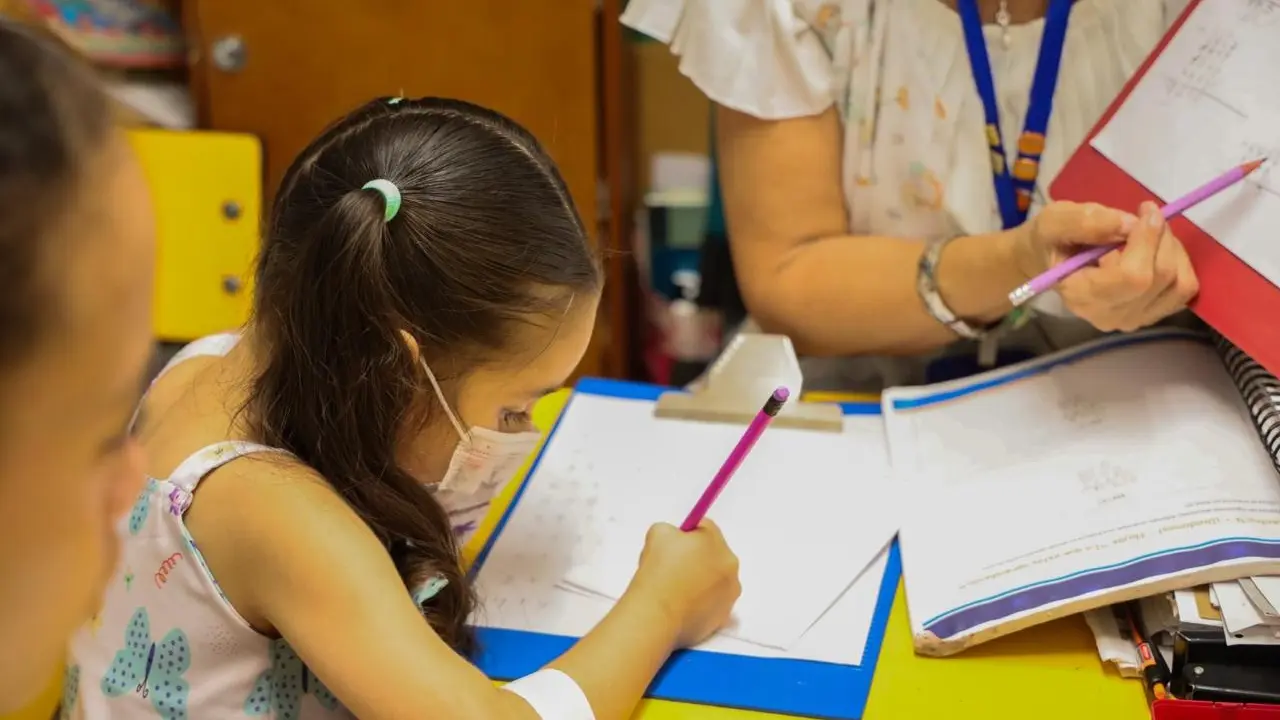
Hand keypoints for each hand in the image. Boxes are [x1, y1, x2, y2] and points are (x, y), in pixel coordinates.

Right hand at [627, 520, 740, 647]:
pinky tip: (682, 605)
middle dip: (697, 558)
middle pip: (714, 555)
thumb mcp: (658, 532)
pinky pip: (712, 603)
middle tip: (673, 568)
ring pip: (715, 580)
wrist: (656, 614)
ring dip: (701, 580)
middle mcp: (730, 567)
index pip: (705, 529)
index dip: (688, 534)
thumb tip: (676, 540)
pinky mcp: (723, 617)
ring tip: (676, 589)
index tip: (674, 545)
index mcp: (717, 543)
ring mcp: (730, 594)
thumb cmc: (657, 571)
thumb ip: (672, 531)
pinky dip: (701, 602)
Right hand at [1015, 200, 1199, 331]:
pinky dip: (1180, 263)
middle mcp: (1110, 316)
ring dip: (1173, 249)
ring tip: (1150, 233)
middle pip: (1161, 277)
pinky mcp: (1151, 315)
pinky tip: (1157, 251)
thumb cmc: (1051, 242)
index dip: (1147, 240)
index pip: (1133, 277)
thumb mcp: (1054, 221)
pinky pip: (1185, 290)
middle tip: (1146, 214)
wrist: (1051, 264)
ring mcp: (1133, 319)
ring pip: (1179, 284)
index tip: (1144, 210)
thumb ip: (1084, 221)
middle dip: (1161, 237)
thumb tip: (1129, 224)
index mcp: (1083, 296)